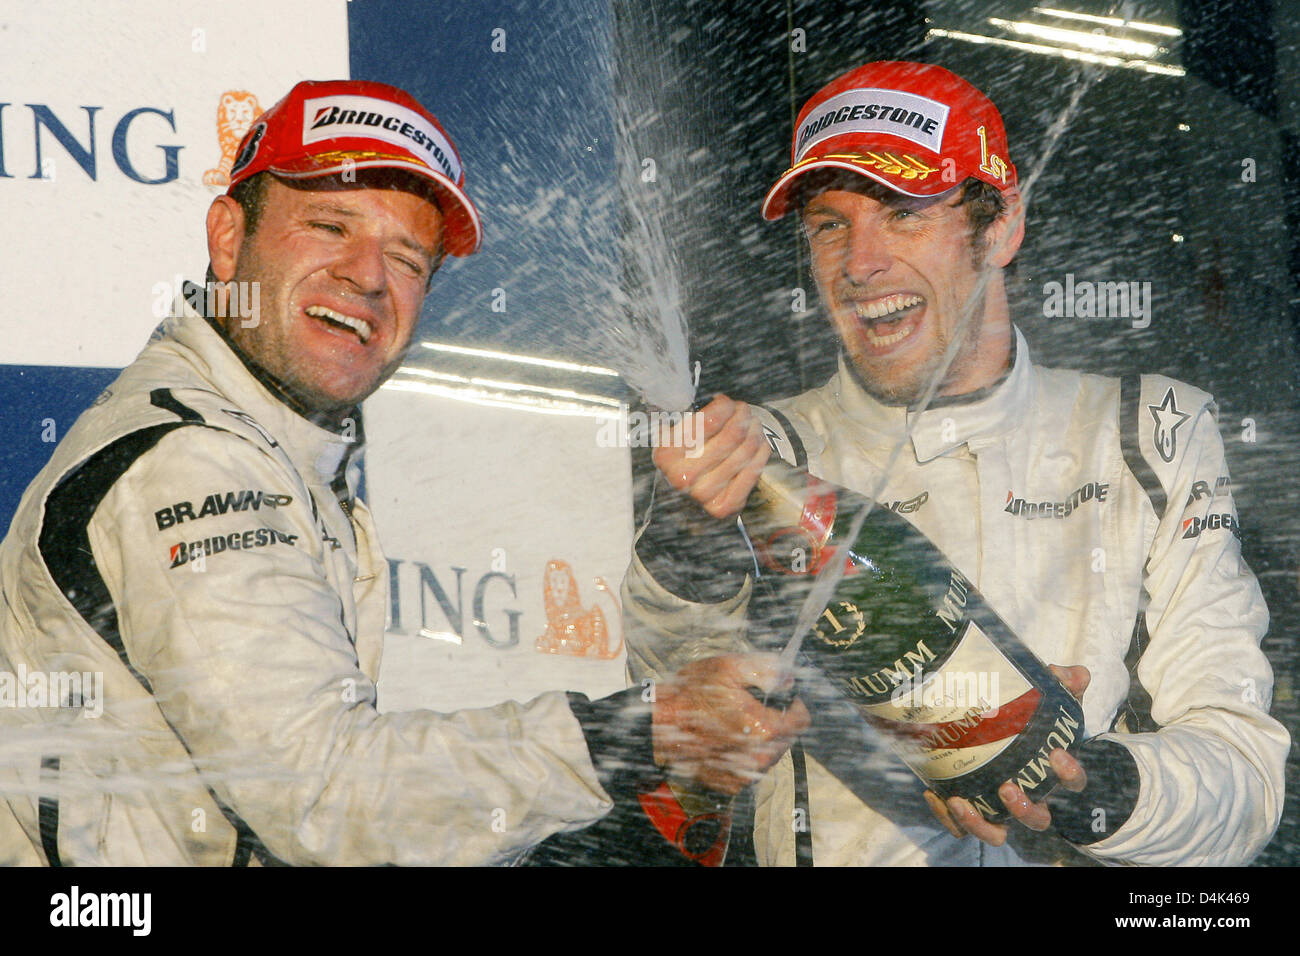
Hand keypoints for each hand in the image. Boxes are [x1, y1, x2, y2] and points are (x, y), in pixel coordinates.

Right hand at [652, 653, 809, 794]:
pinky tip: (725, 738)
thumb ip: (766, 669)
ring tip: (735, 721)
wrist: (658, 724)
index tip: (783, 697)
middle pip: (786, 738)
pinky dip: (743, 753)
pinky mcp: (730, 783)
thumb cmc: (690, 696)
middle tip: (751, 706)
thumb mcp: (729, 668)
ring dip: (760, 738)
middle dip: (776, 720)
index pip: (802, 720)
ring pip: (769, 754)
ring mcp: (744, 774)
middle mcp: (759, 758)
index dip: (795, 704)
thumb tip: (788, 677)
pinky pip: (750, 768)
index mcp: (765, 729)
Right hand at [654, 395, 769, 518]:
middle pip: (733, 433)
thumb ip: (681, 415)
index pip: (709, 420)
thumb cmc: (681, 460)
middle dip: (744, 415)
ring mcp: (704, 495)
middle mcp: (682, 477)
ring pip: (747, 449)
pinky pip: (753, 470)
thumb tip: (711, 397)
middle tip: (745, 411)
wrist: (681, 503)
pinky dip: (761, 452)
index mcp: (666, 454)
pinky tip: (759, 444)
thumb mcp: (671, 436)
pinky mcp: (724, 507)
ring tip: (753, 425)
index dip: (725, 405)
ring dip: (755, 432)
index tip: (728, 403)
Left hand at [925, 665, 1090, 844]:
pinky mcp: (972, 808)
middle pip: (1037, 819)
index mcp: (1052, 774)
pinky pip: (961, 825)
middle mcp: (1030, 797)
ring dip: (980, 823)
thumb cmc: (1029, 722)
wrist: (999, 735)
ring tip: (960, 801)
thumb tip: (1074, 674)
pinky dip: (947, 816)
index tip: (1057, 754)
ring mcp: (999, 807)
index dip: (1070, 773)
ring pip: (998, 833)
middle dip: (1024, 809)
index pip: (1073, 783)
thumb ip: (1062, 685)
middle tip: (1006, 788)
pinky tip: (934, 794)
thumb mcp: (1047, 700)